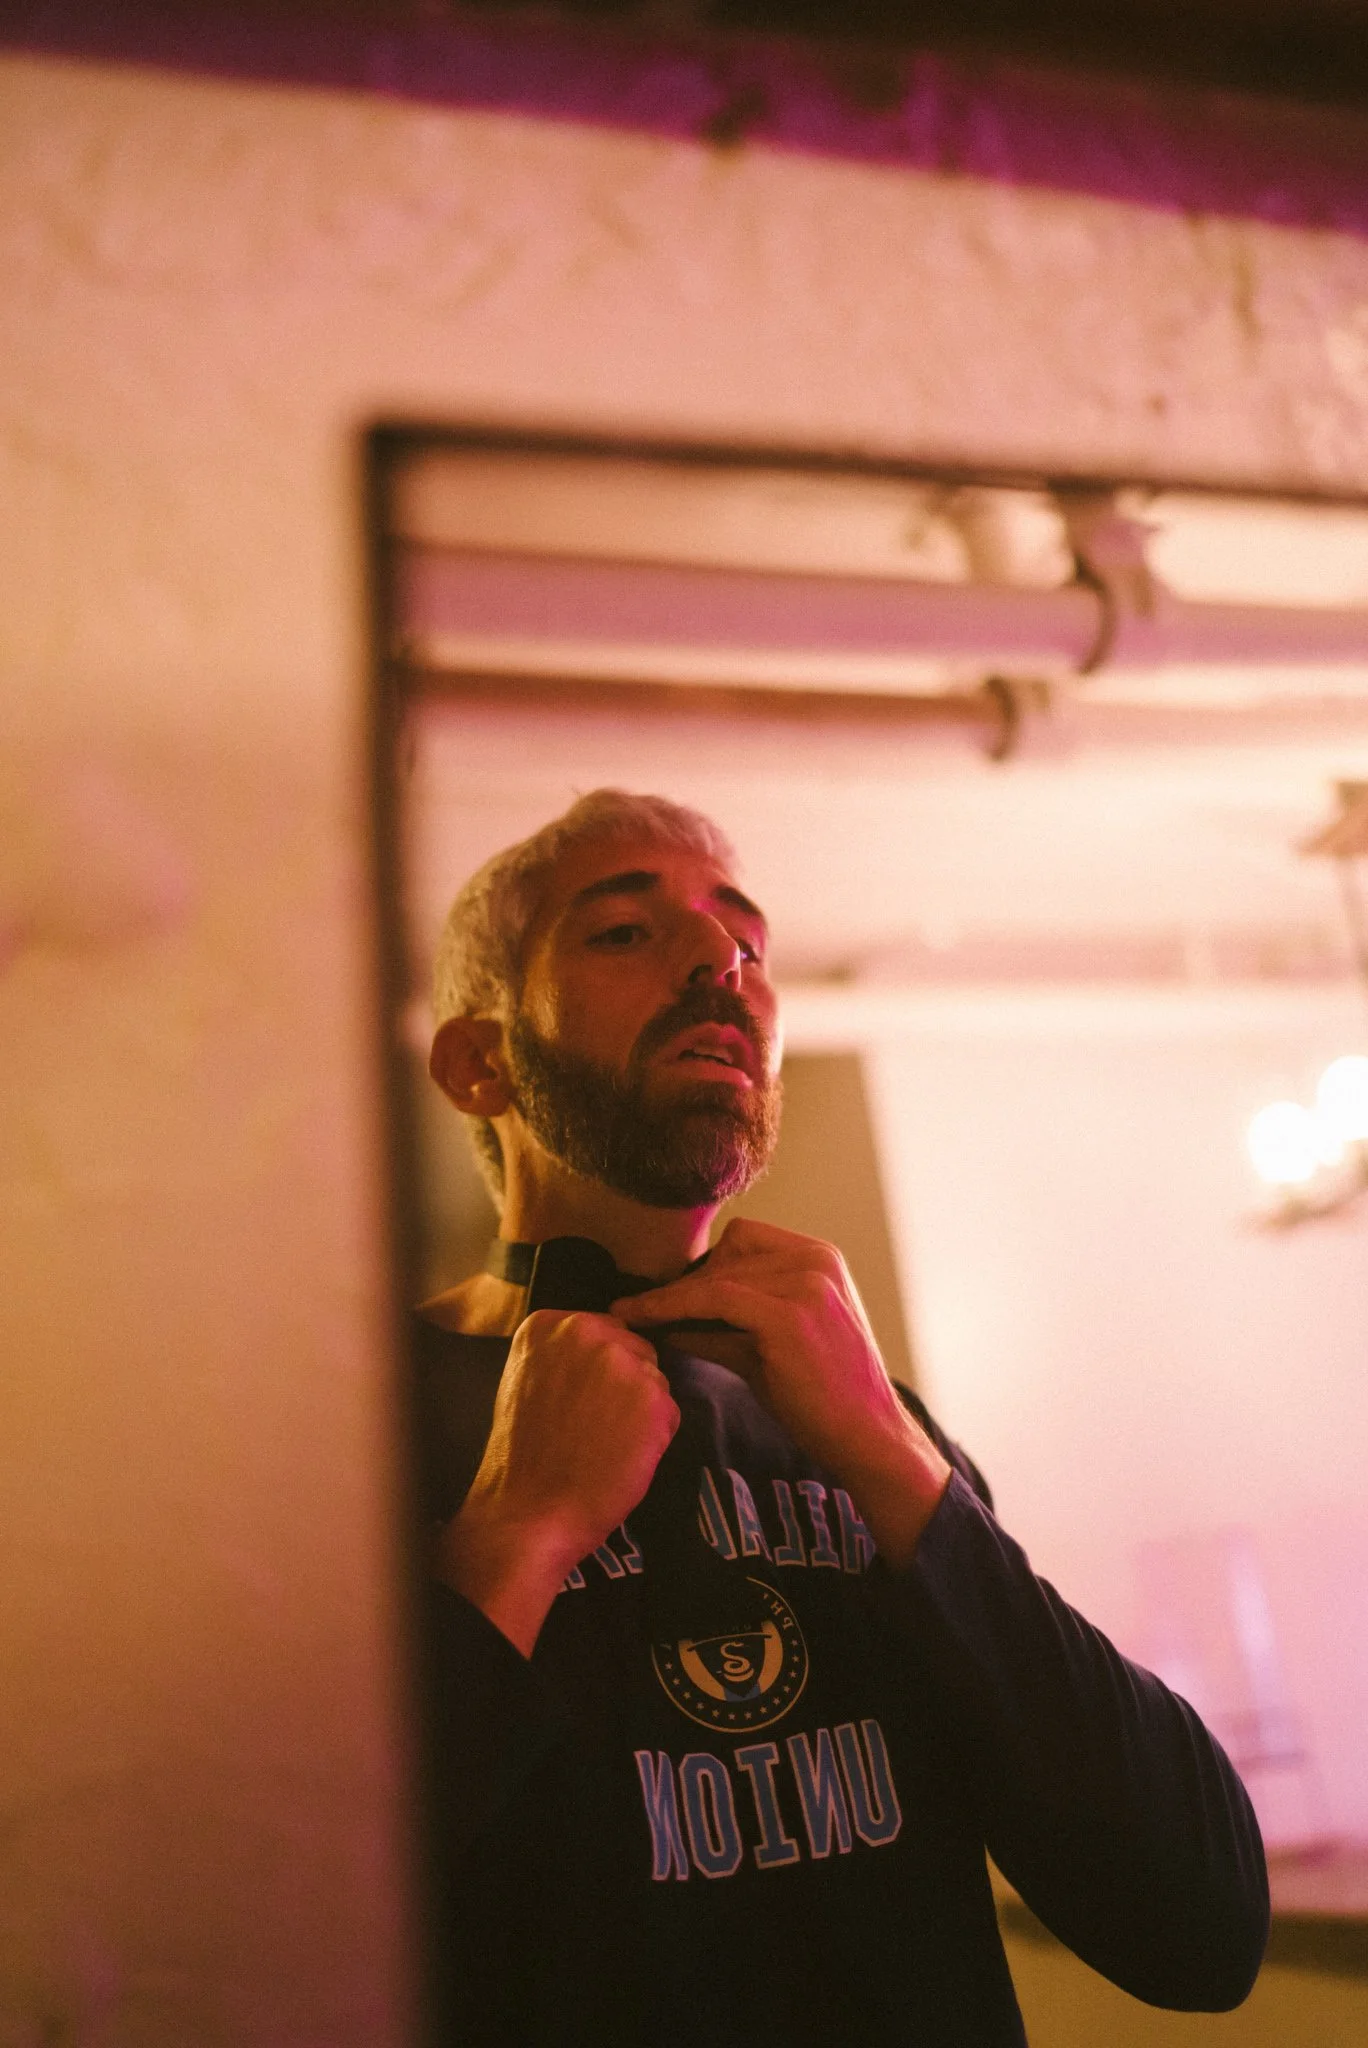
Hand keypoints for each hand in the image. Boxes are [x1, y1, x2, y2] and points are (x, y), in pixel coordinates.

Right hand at [439, 1310, 679, 1654]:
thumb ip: (563, 1354)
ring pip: (654, 1379)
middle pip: (634, 1349)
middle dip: (624, 1383)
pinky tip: (622, 1457)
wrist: (525, 1512)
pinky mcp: (654, 1399)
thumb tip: (604, 1350)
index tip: (578, 1399)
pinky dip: (654, 1437)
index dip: (597, 1370)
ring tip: (605, 1443)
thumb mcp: (526, 1379)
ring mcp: (622, 1362)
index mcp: (548, 1323)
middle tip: (595, 1425)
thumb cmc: (522, 1457)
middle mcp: (587, 1330)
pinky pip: (670, 1412)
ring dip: (641, 1410)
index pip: (603, 1330)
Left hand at [614, 1219, 950, 1566]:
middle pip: (729, 1249)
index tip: (671, 1292)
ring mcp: (806, 1284)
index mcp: (820, 1259)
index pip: (746, 1238)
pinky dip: (672, 1308)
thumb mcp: (771, 1346)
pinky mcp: (788, 1316)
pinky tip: (645, 1321)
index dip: (707, 1265)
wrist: (867, 1438)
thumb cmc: (822, 1399)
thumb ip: (727, 1323)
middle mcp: (816, 1261)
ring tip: (634, 1318)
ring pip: (715, 1276)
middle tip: (646, 1310)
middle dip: (690, 1280)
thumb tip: (668, 1318)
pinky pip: (712, 1300)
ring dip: (672, 1297)